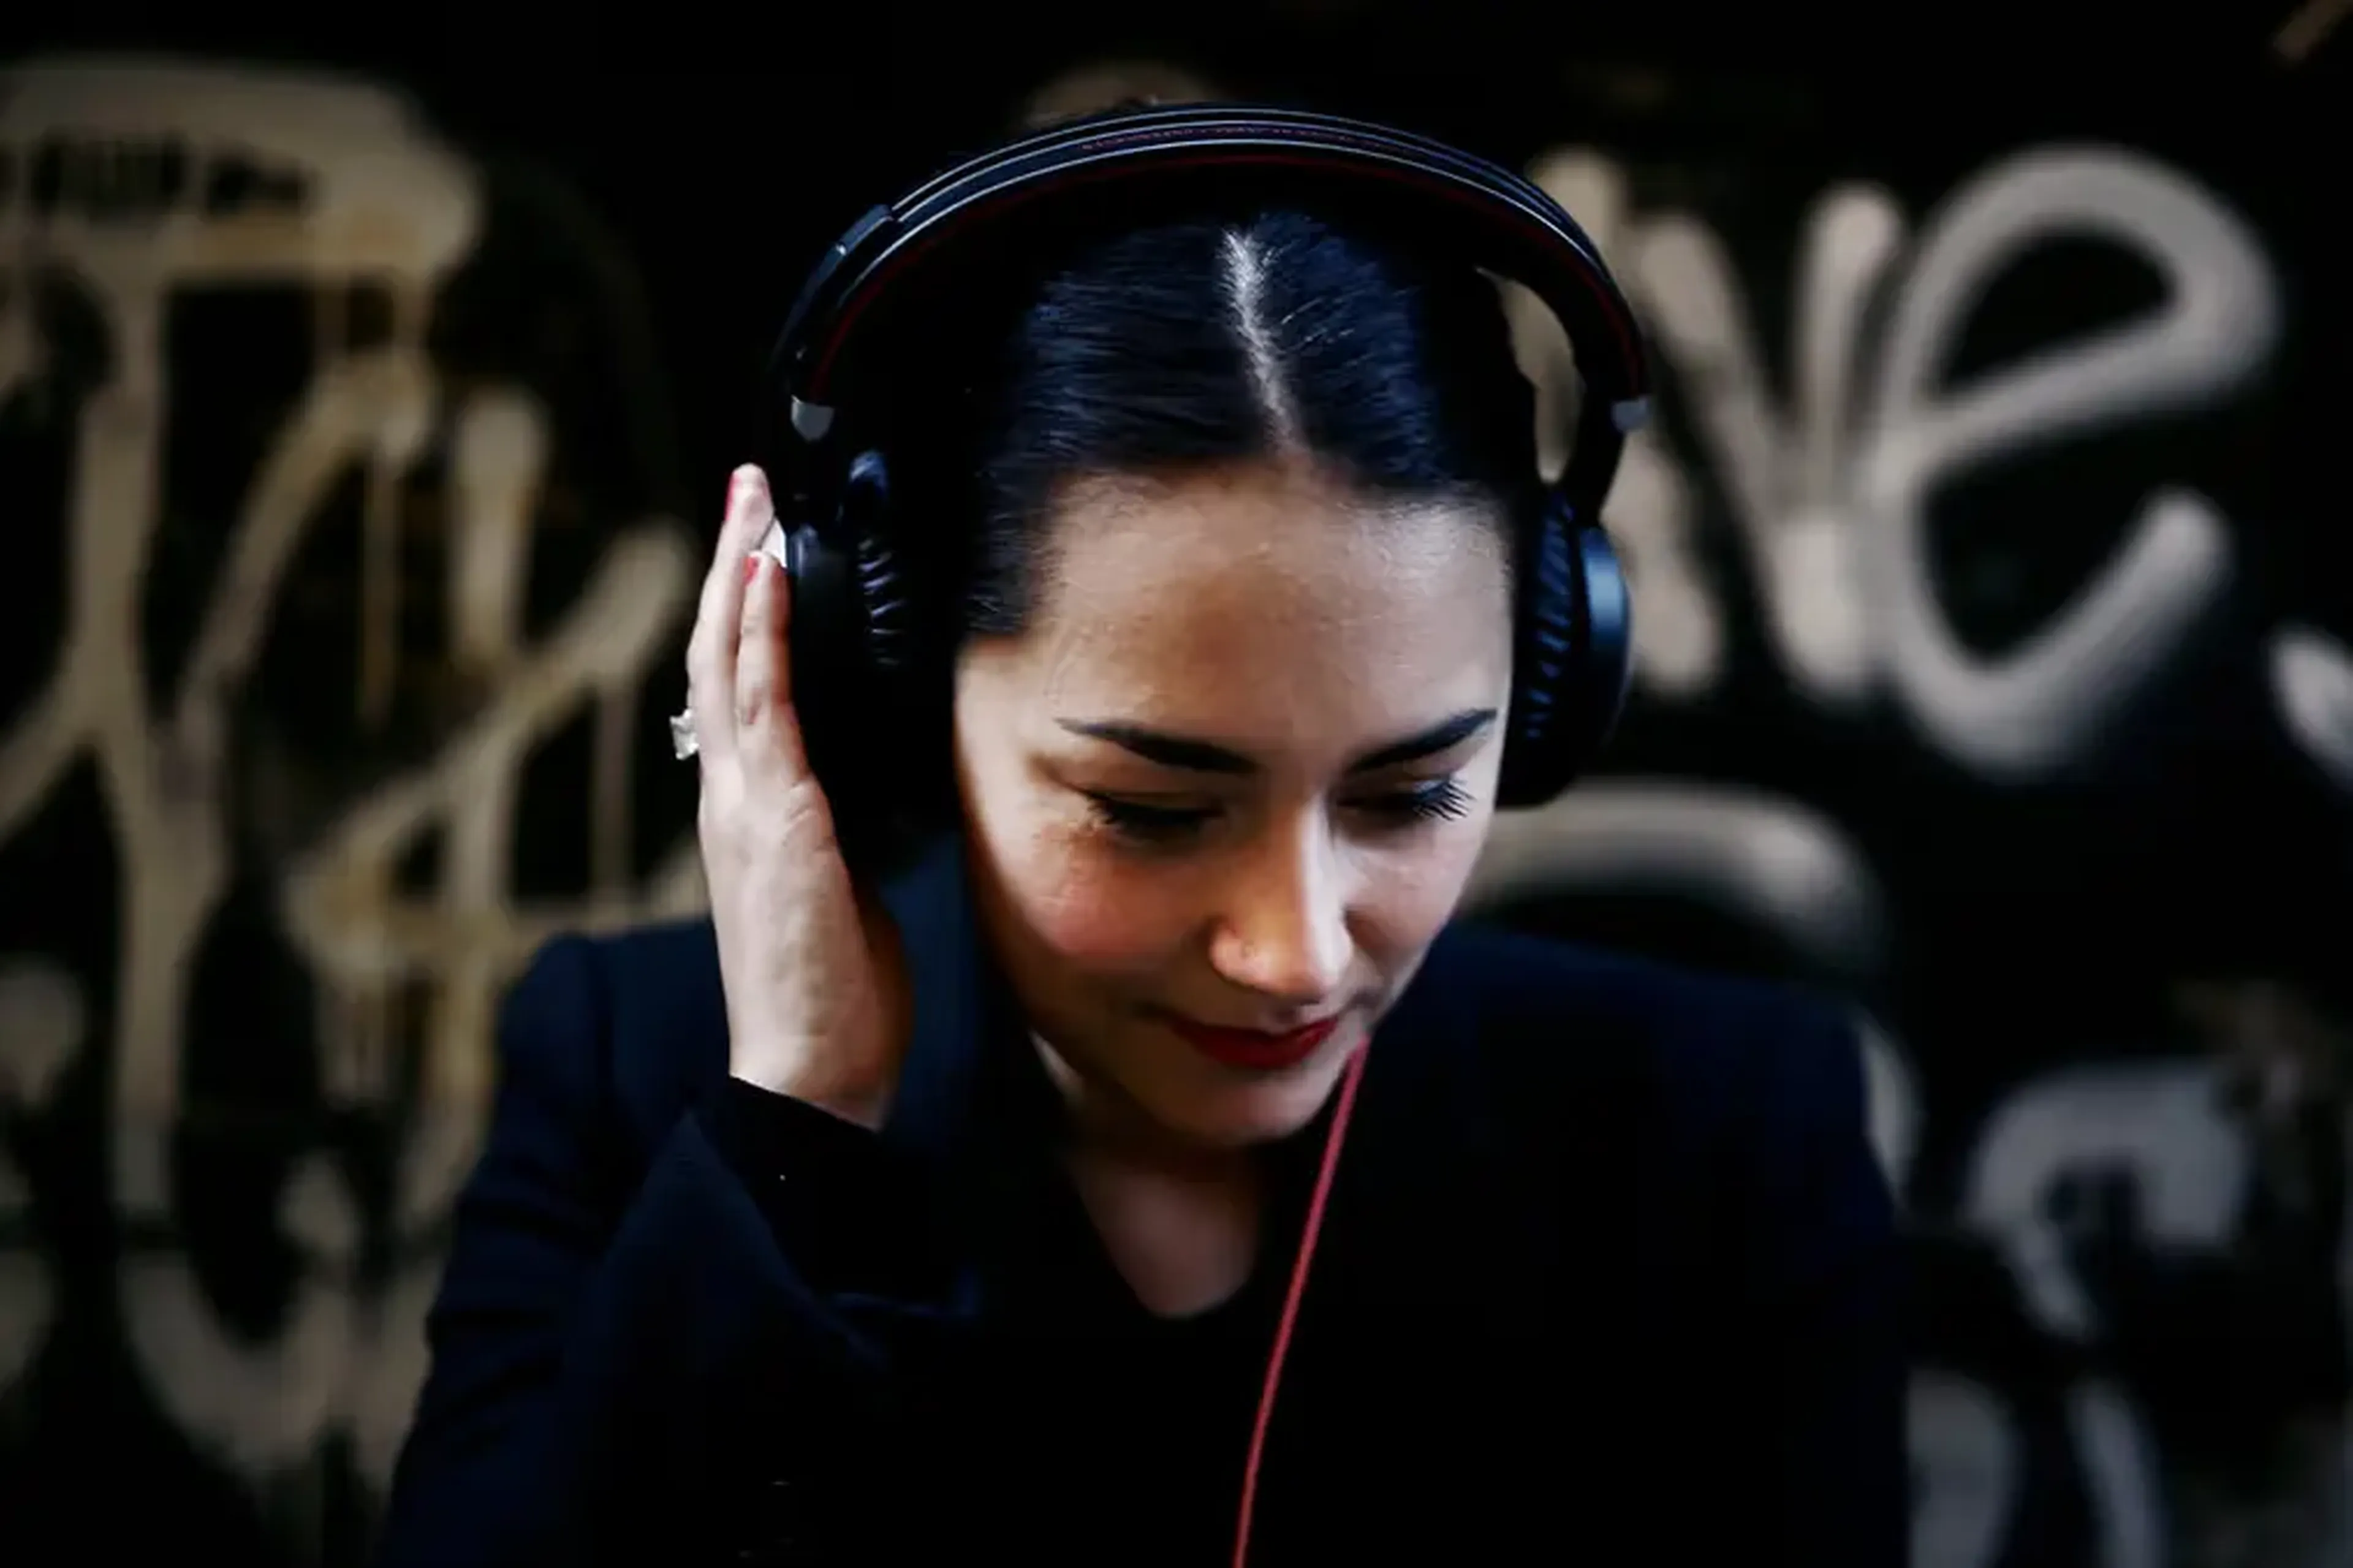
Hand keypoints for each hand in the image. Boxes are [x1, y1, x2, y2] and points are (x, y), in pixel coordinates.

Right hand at [687, 464, 909, 1127]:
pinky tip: (769, 581)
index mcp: (748, 810)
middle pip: (718, 654)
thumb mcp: (840, 884)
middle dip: (731, 565)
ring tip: (753, 506)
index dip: (740, 611)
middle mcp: (733, 797)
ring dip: (741, 577)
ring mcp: (747, 806)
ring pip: (730, 665)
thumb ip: (838, 828)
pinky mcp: (778, 823)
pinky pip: (766, 711)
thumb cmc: (832, 989)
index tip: (756, 543)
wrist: (810, 1070)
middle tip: (745, 487)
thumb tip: (867, 793)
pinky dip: (763, 639)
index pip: (736, 687)